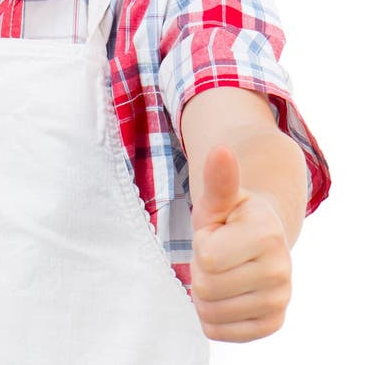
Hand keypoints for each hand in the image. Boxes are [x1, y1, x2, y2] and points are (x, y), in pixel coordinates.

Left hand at [190, 145, 291, 341]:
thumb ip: (219, 179)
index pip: (208, 257)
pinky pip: (221, 331)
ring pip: (210, 312)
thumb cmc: (231, 216)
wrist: (258, 239)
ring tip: (221, 272)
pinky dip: (213, 316)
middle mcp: (281, 269)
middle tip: (216, 254)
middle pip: (206, 287)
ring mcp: (280, 299)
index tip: (216, 233)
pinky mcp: (272, 323)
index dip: (202, 243)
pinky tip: (226, 294)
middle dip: (200, 269)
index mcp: (267, 233)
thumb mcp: (220, 197)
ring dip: (204, 294)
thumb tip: (220, 150)